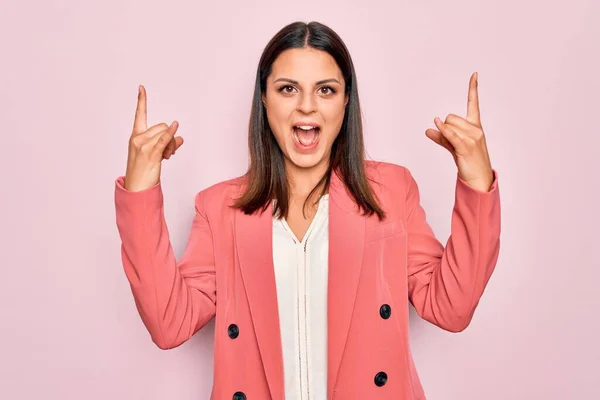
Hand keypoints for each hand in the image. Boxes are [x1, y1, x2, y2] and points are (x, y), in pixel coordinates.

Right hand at [123, 85, 183, 191]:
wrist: (136, 188)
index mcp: (135, 137)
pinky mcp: (151, 154)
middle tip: (168, 153)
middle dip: (168, 136)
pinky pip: (163, 140)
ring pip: (165, 134)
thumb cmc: (143, 172)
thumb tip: (180, 137)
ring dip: (172, 144)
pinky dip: (170, 134)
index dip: (141, 101)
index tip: (141, 87)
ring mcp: (143, 146)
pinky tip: (175, 128)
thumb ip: (166, 144)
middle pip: (161, 126)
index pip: (139, 115)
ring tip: (168, 156)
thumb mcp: (154, 155)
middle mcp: (138, 139)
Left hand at [425, 72, 493, 191]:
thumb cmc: (468, 162)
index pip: (474, 104)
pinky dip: (443, 130)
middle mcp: (476, 129)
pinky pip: (451, 135)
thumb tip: (428, 131)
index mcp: (475, 126)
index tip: (474, 74)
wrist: (479, 179)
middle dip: (445, 127)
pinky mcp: (466, 147)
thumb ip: (442, 138)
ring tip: (454, 149)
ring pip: (449, 125)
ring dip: (444, 134)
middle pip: (451, 117)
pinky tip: (436, 125)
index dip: (473, 89)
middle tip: (451, 142)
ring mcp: (472, 138)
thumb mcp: (454, 147)